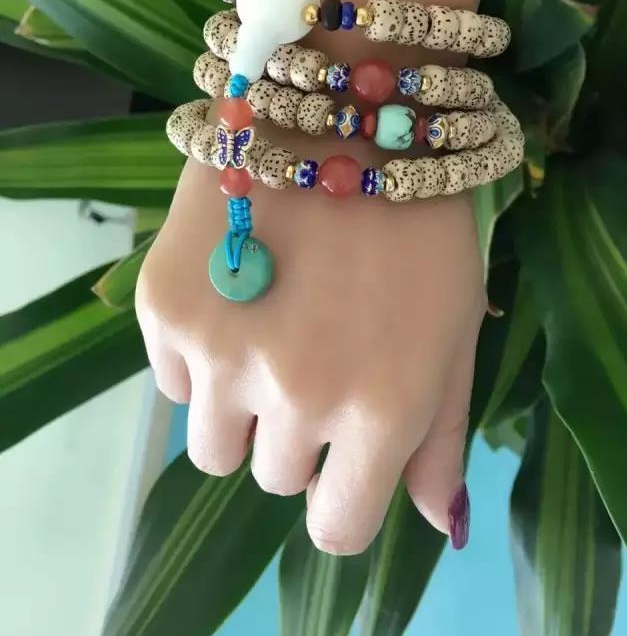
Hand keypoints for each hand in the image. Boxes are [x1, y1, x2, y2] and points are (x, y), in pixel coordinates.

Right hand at [136, 128, 486, 554]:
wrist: (344, 107)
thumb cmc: (421, 220)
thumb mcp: (454, 326)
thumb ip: (441, 434)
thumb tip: (427, 519)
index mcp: (381, 408)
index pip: (337, 528)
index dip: (339, 502)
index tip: (339, 466)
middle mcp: (295, 395)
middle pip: (271, 477)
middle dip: (294, 434)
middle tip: (312, 355)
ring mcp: (219, 351)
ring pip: (210, 444)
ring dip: (237, 407)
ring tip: (265, 331)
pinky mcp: (163, 304)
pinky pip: (169, 379)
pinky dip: (198, 356)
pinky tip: (232, 292)